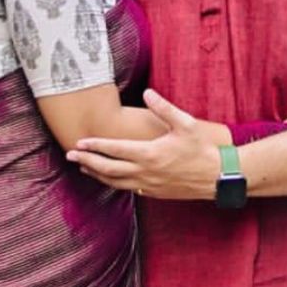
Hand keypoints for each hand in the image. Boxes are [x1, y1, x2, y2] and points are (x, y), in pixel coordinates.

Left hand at [66, 89, 218, 199]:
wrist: (217, 177)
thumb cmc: (201, 149)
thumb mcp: (185, 123)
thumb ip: (164, 107)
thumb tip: (147, 92)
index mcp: (150, 154)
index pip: (115, 149)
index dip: (95, 146)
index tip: (79, 143)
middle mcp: (145, 172)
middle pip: (107, 169)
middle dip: (86, 162)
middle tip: (70, 157)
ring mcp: (148, 185)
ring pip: (115, 183)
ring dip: (96, 175)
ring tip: (83, 168)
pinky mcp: (153, 193)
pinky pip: (127, 189)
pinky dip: (112, 183)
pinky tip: (108, 179)